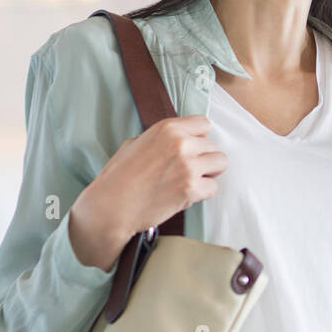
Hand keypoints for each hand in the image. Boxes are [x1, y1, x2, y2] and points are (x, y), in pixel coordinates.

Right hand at [69, 115, 227, 268]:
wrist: (110, 207)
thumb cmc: (117, 178)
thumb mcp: (134, 144)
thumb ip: (160, 138)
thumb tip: (178, 137)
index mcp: (167, 129)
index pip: (203, 124)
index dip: (199, 138)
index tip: (191, 148)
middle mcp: (181, 144)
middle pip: (212, 146)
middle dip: (202, 158)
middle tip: (184, 171)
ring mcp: (188, 166)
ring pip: (220, 163)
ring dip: (208, 173)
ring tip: (190, 181)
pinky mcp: (191, 189)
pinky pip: (213, 187)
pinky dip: (203, 193)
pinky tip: (185, 195)